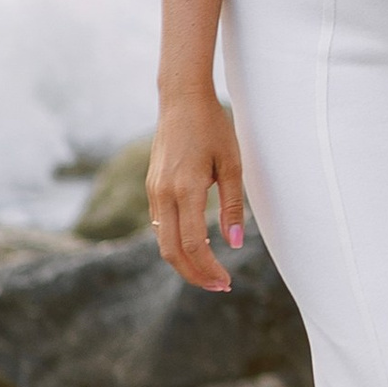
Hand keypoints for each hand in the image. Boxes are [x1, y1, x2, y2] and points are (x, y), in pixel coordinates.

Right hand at [149, 89, 244, 291]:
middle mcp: (162, 194)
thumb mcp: (231, 165)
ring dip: (184, 261)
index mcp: (185, 189)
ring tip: (211, 272)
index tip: (226, 281)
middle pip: (171, 251)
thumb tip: (236, 244)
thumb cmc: (213, 128)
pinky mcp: (151, 188)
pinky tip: (197, 247)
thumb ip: (232, 206)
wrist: (181, 101)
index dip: (208, 268)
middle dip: (194, 274)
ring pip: (162, 241)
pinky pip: (160, 225)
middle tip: (219, 286)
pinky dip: (176, 243)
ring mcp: (152, 192)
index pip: (193, 244)